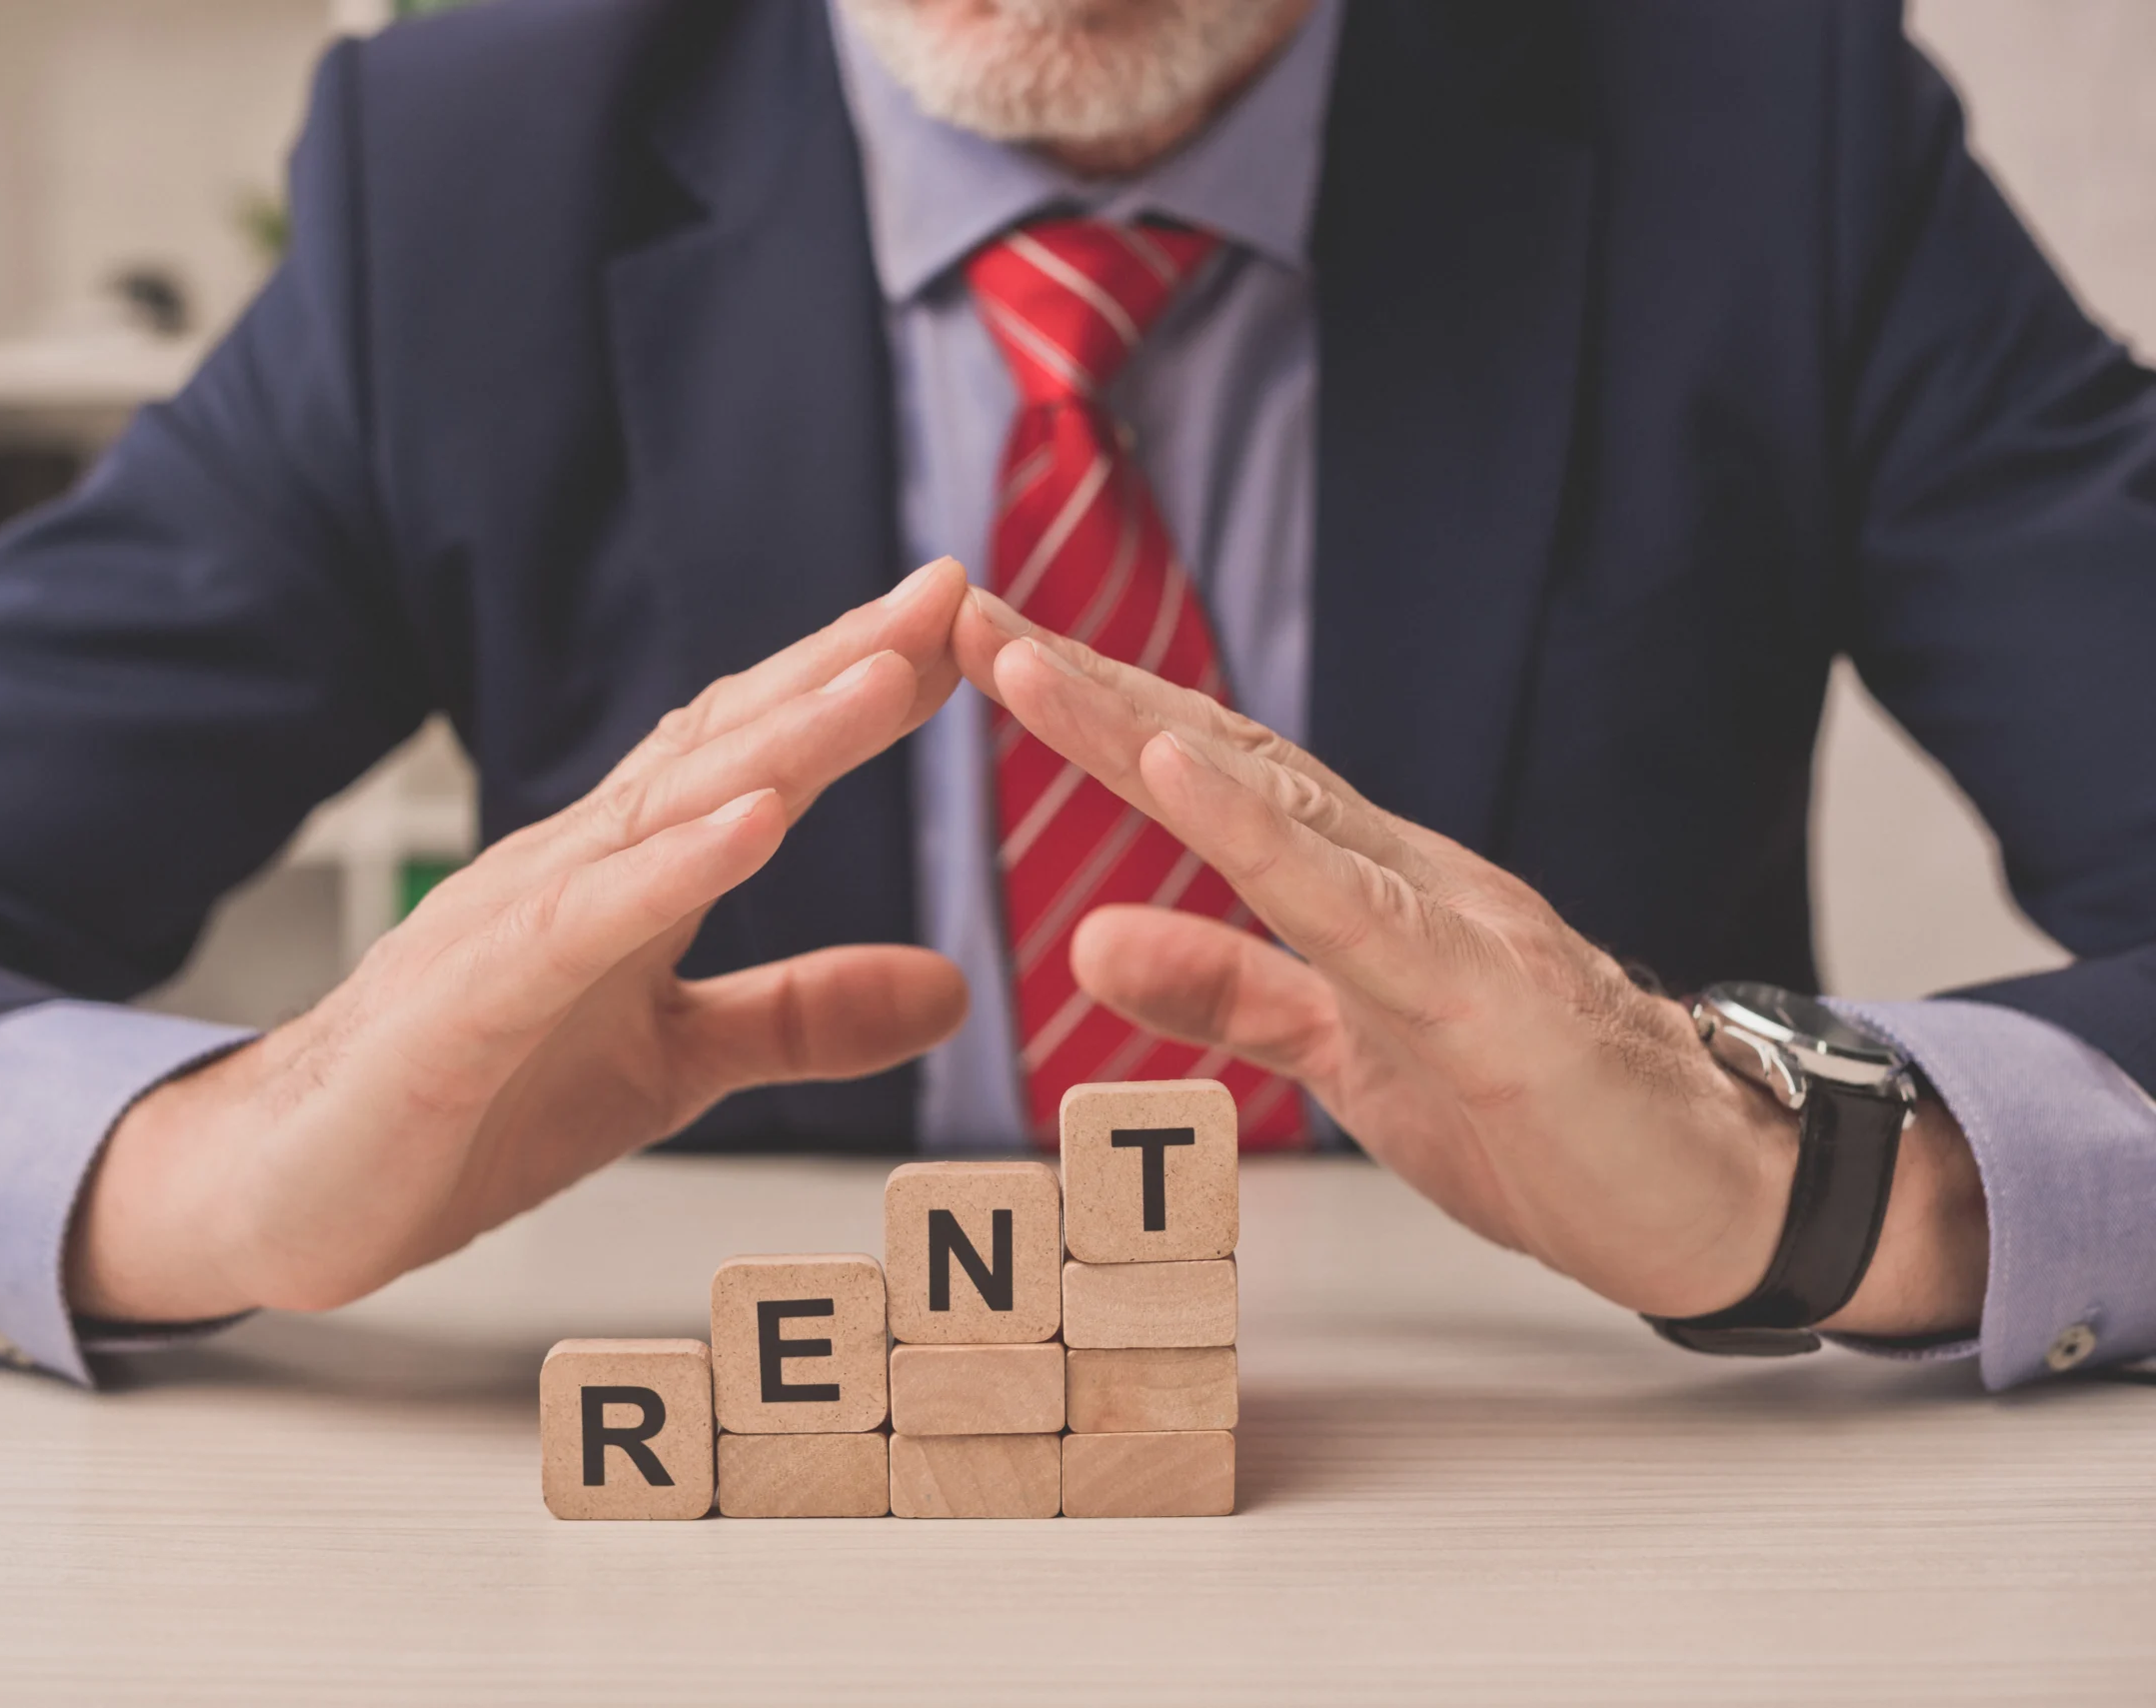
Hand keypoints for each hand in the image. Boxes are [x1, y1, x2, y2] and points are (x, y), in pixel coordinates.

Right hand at [67, 559, 975, 1319]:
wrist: (297, 1189)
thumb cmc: (470, 1107)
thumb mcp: (674, 1064)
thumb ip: (798, 1017)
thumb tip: (950, 987)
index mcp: (622, 872)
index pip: (748, 751)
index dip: (851, 684)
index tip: (960, 624)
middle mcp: (570, 865)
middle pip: (719, 744)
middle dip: (838, 667)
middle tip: (948, 596)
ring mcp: (513, 920)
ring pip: (660, 810)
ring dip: (779, 740)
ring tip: (882, 679)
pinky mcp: (469, 1000)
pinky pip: (581, 921)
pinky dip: (669, 869)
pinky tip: (753, 826)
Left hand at [951, 587, 1987, 1336]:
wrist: (1721, 1196)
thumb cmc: (1544, 1117)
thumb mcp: (1342, 1052)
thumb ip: (1226, 990)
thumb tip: (1090, 940)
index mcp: (1360, 886)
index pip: (1208, 775)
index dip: (1091, 713)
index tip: (980, 655)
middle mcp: (1397, 873)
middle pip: (1221, 755)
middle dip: (1083, 686)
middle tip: (958, 614)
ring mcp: (1448, 923)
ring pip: (1275, 804)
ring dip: (1140, 731)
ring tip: (1029, 669)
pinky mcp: (1488, 1001)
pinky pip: (1360, 911)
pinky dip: (1265, 840)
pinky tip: (1183, 774)